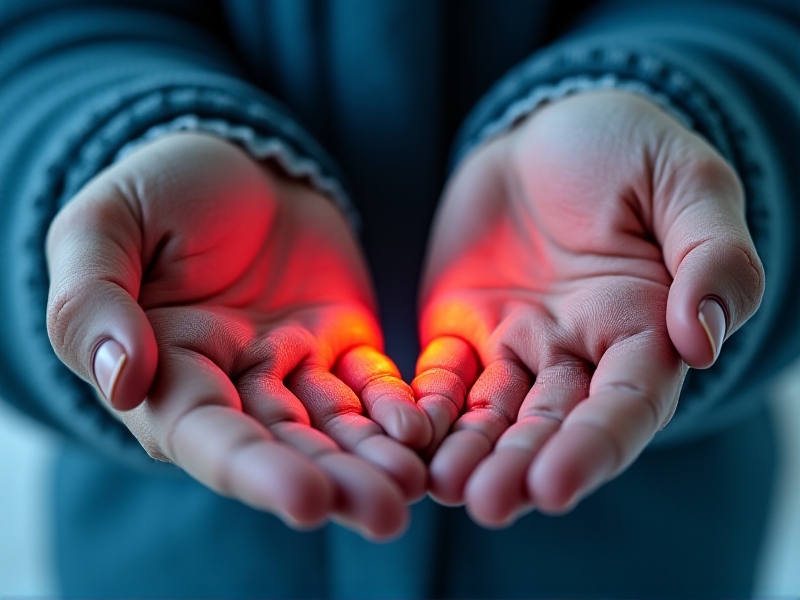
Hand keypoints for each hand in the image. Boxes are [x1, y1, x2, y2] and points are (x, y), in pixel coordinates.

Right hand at [45, 132, 430, 539]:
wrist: (239, 161)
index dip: (254, 470)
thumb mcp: (104, 225)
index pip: (207, 434)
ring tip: (416, 485)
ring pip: (332, 426)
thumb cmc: (162, 189)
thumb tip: (124, 382)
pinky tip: (423, 429)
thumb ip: (93, 300)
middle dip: (333, 481)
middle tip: (386, 513)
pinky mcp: (337, 345)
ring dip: (373, 459)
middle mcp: (229, 385)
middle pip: (282, 445)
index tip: (308, 501)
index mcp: (163, 369)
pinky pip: (369, 385)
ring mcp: (289, 368)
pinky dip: (395, 409)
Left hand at [413, 91, 763, 524]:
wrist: (543, 132)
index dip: (593, 446)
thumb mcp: (686, 180)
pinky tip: (404, 435)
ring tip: (438, 488)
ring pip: (495, 412)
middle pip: (553, 422)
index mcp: (644, 326)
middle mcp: (581, 351)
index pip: (626, 402)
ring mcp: (518, 344)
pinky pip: (444, 376)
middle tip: (487, 504)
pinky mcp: (465, 329)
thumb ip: (711, 255)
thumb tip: (702, 342)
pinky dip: (427, 407)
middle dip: (521, 465)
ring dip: (469, 451)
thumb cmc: (624, 148)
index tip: (553, 487)